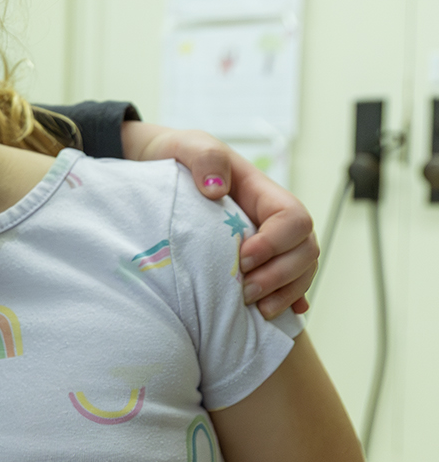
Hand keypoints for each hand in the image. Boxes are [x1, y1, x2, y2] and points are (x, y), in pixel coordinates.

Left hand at [120, 122, 316, 317]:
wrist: (157, 168)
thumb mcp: (189, 146)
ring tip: (256, 310)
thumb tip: (216, 189)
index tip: (242, 258)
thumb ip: (206, 158)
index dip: (276, 242)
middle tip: (245, 293)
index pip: (293, 218)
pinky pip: (285, 283)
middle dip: (281, 275)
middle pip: (305, 249)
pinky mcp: (254, 261)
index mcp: (262, 193)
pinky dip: (286, 299)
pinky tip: (275, 314)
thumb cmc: (177, 157)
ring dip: (284, 293)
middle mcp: (271, 220)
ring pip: (301, 270)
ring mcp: (267, 242)